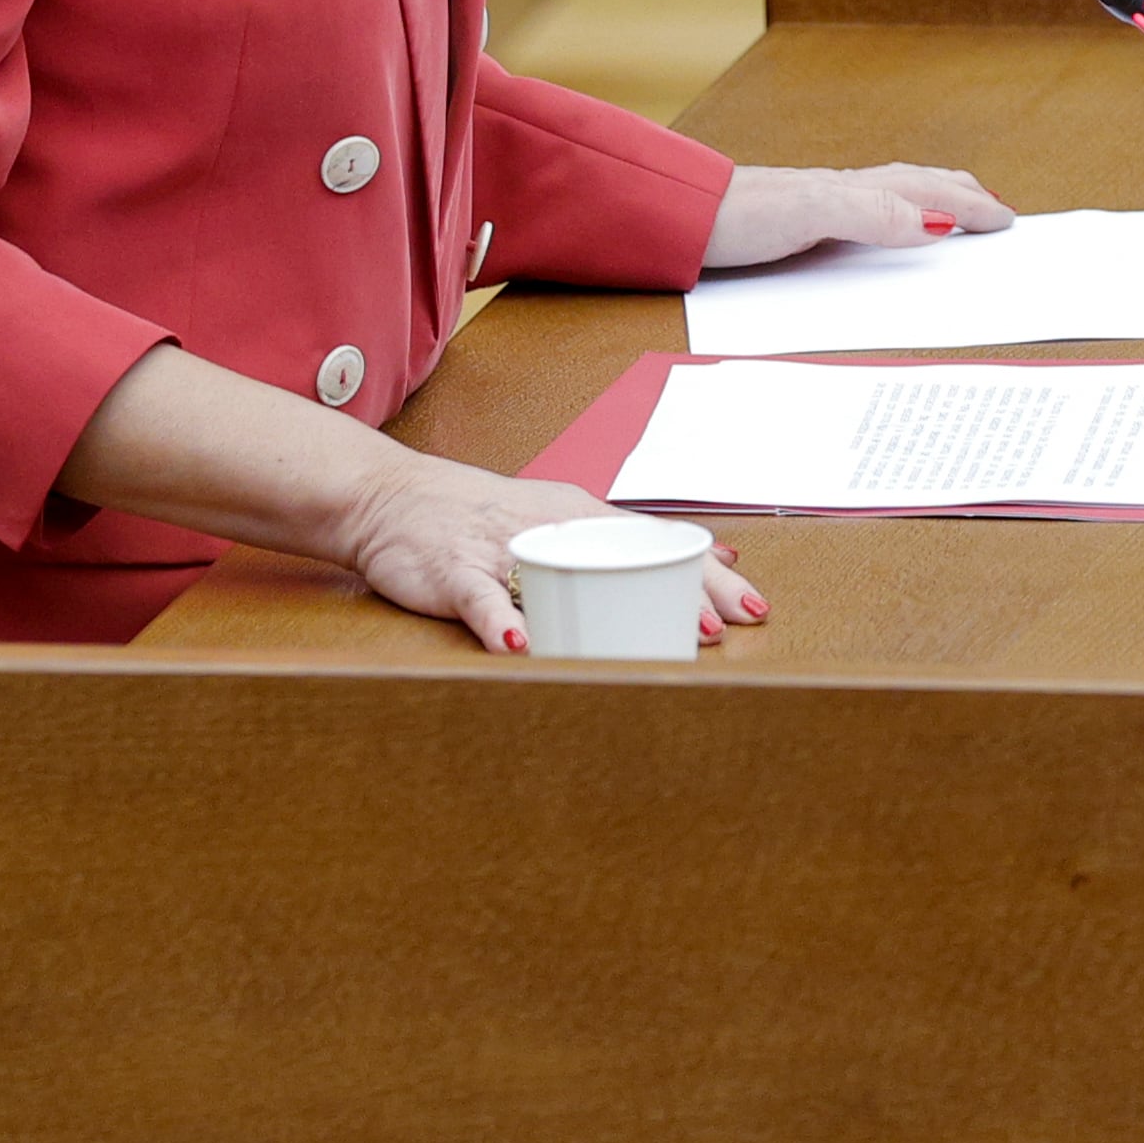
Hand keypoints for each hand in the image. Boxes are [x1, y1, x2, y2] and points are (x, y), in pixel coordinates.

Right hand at [330, 455, 765, 656]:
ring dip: (605, 608)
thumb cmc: (482, 516)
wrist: (390, 497)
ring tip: (648, 639)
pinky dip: (503, 621)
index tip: (752, 608)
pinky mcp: (453, 569)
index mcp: (580, 514)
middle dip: (677, 593)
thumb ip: (626, 539)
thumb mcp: (561, 517)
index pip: (659, 542)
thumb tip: (711, 556)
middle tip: (718, 631)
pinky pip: (482, 596)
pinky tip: (522, 644)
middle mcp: (551, 526)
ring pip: (563, 576)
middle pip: (630, 557)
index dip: (706, 577)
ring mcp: (501, 546)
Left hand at [703, 161, 1013, 271]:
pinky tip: (879, 231)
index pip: (929, 195)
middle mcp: (842, 193)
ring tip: (953, 213)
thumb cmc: (736, 214)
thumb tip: (937, 225)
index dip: (970, 207)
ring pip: (892, 196)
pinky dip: (892, 218)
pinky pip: (864, 215)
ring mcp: (820, 205)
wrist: (678, 219)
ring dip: (930, 202)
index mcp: (855, 190)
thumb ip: (874, 215)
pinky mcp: (797, 224)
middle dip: (961, 196)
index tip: (1006, 220)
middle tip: (996, 209)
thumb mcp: (813, 213)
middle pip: (916, 186)